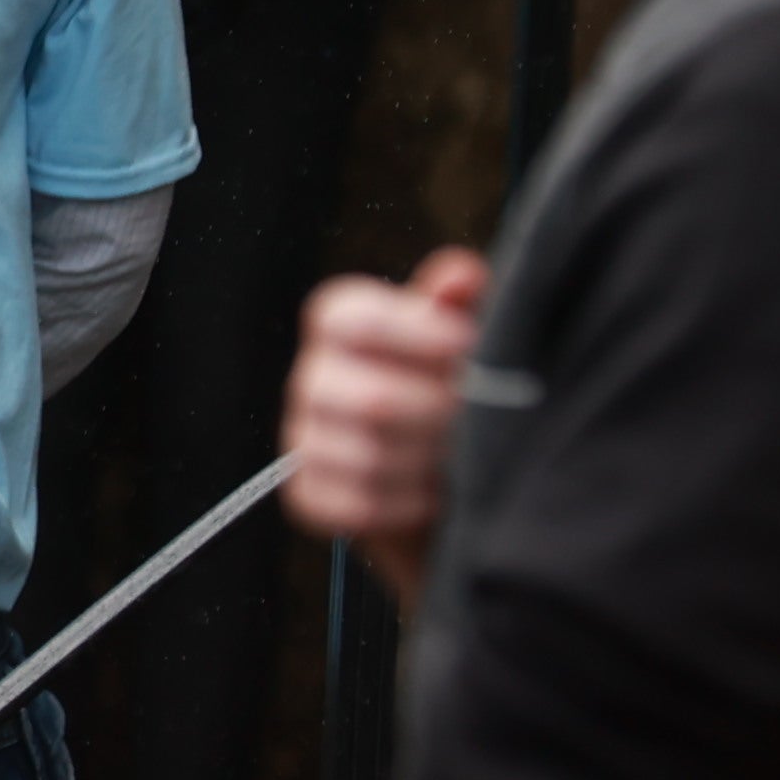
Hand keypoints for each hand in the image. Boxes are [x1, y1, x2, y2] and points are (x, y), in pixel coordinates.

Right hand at [287, 249, 486, 550]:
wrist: (440, 479)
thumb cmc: (451, 392)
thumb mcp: (460, 342)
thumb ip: (457, 306)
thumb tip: (464, 273)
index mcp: (341, 330)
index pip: (344, 317)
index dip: (407, 329)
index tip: (465, 342)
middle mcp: (311, 381)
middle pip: (366, 398)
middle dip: (434, 413)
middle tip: (475, 416)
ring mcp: (304, 441)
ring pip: (362, 457)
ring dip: (425, 463)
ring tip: (459, 459)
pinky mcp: (308, 497)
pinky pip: (353, 506)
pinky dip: (403, 506)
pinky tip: (430, 495)